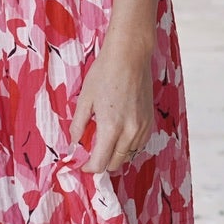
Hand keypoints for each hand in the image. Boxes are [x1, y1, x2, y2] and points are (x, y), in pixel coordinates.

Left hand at [69, 29, 154, 174]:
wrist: (130, 56)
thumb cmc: (104, 73)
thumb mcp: (85, 99)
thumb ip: (78, 126)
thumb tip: (74, 144)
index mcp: (111, 127)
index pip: (100, 163)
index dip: (88, 168)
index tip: (81, 164)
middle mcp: (130, 131)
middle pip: (115, 163)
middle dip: (101, 163)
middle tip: (90, 154)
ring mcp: (142, 127)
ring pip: (128, 156)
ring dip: (115, 155)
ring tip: (104, 143)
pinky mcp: (150, 121)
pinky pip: (139, 145)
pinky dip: (128, 146)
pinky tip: (119, 135)